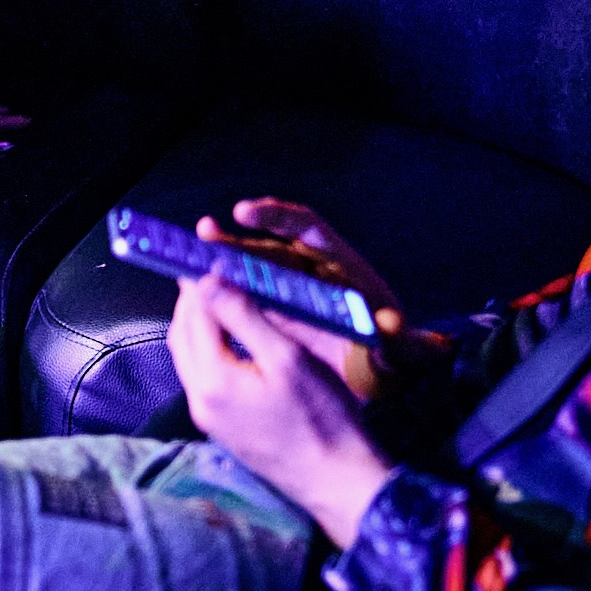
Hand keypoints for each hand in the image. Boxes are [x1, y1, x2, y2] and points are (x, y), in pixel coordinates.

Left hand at [167, 265, 396, 545]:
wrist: (339, 483)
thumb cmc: (323, 418)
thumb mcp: (288, 358)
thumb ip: (244, 317)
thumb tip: (207, 280)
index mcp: (211, 380)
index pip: (193, 316)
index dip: (200, 283)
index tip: (208, 257)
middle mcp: (199, 400)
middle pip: (182, 337)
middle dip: (192, 303)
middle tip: (210, 273)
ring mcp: (209, 418)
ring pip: (190, 359)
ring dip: (199, 327)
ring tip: (221, 299)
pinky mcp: (223, 429)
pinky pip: (204, 379)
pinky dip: (210, 351)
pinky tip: (233, 341)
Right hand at [203, 202, 411, 399]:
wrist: (381, 377)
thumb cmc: (395, 358)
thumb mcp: (403, 353)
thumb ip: (403, 343)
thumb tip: (393, 327)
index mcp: (341, 265)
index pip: (307, 226)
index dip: (275, 215)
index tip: (245, 213)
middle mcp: (311, 270)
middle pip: (268, 245)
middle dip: (236, 240)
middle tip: (202, 235)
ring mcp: (291, 291)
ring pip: (251, 270)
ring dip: (222, 263)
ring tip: (187, 258)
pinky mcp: (277, 312)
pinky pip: (247, 296)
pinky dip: (224, 292)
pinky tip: (196, 294)